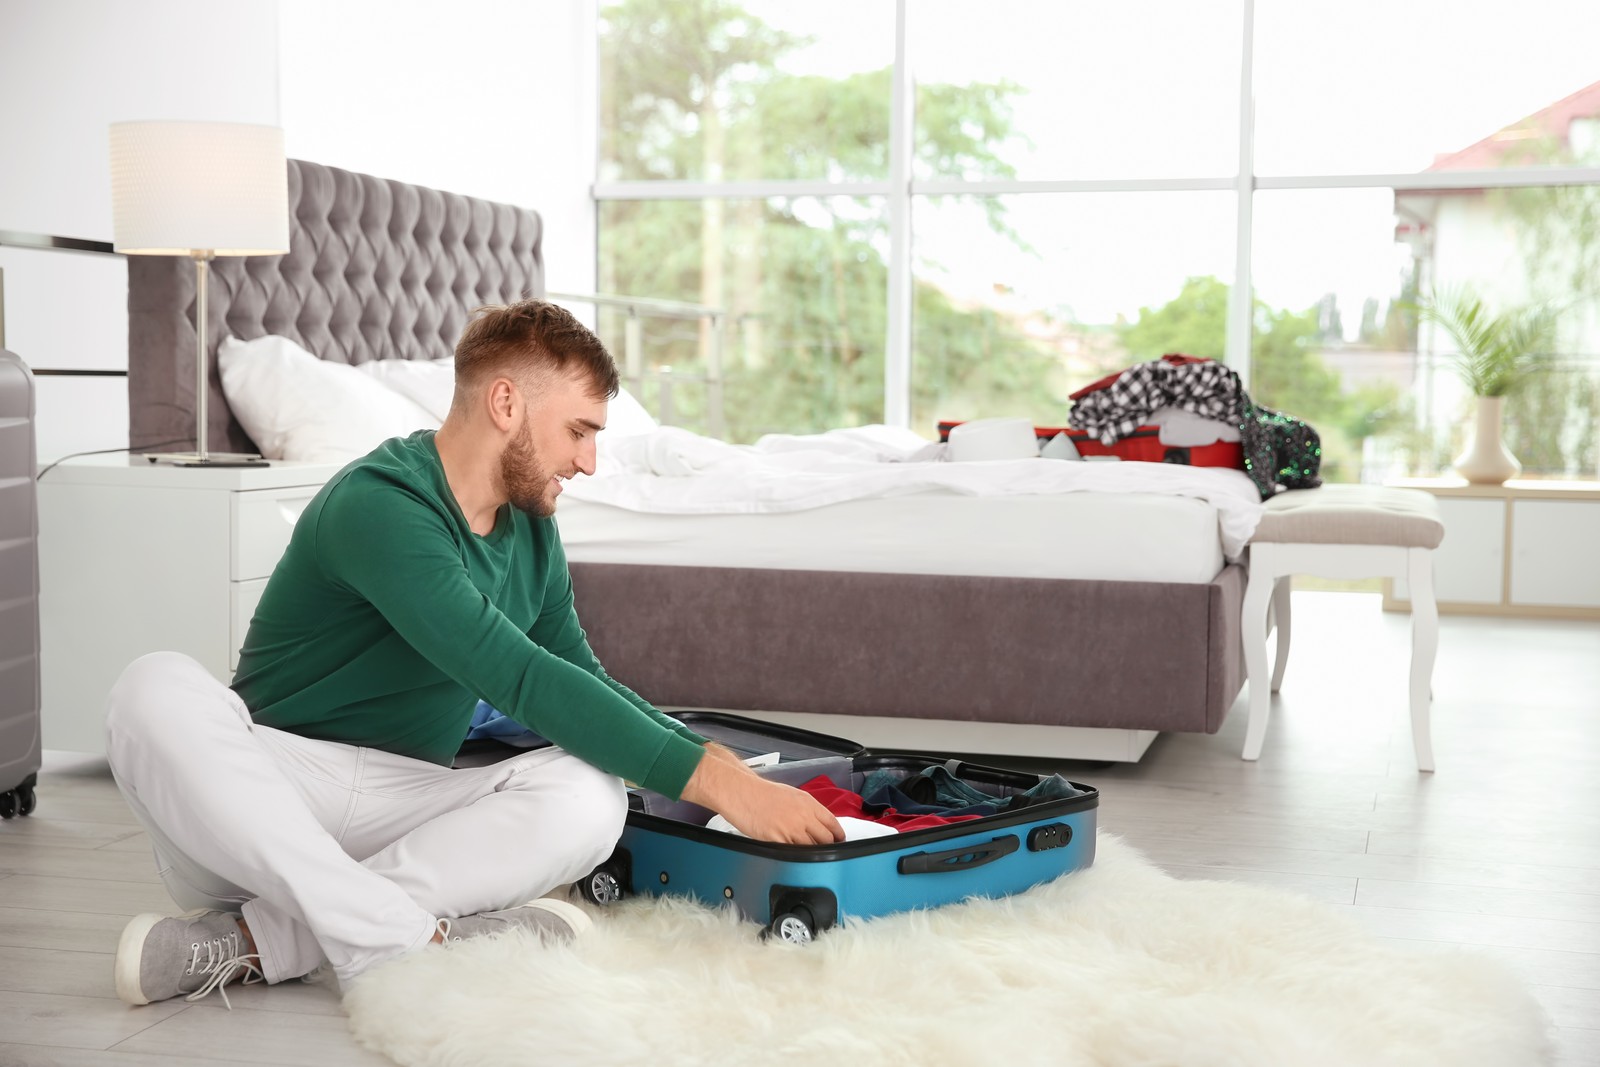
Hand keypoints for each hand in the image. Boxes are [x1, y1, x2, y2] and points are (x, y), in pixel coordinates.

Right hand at [681, 750, 843, 844]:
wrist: (741, 793)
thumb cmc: (761, 792)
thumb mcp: (791, 794)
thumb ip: (806, 808)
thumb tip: (816, 821)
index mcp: (808, 803)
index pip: (833, 823)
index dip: (838, 835)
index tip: (838, 841)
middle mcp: (803, 816)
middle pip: (825, 840)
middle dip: (826, 847)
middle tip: (824, 851)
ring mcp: (791, 829)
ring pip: (811, 849)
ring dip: (811, 854)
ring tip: (807, 855)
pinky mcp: (777, 840)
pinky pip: (793, 854)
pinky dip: (795, 857)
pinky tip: (792, 856)